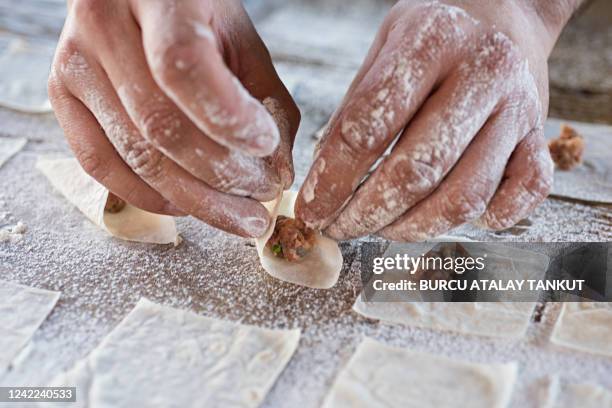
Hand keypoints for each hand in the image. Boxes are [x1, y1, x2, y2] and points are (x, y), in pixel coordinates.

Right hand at [48, 0, 298, 237]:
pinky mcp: (60, 93)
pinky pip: (98, 163)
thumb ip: (266, 100)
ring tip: (238, 214)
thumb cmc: (196, 16)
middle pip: (160, 124)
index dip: (228, 117)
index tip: (266, 146)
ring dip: (196, 199)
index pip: (184, 66)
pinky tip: (186, 206)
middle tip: (261, 202)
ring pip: (135, 153)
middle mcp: (103, 24)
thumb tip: (277, 171)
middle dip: (221, 177)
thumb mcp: (241, 40)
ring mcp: (75, 61)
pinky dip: (147, 195)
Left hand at [296, 0, 578, 240]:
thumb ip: (353, 112)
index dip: (332, 180)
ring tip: (380, 230)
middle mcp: (484, 72)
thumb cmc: (431, 37)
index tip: (312, 210)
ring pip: (464, 196)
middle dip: (367, 214)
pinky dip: (489, 220)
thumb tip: (324, 185)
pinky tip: (450, 218)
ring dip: (413, 228)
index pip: (367, 128)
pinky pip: (524, 195)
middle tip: (339, 228)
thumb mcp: (382, 50)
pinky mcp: (540, 136)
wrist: (503, 11)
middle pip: (417, 170)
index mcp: (432, 40)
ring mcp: (519, 108)